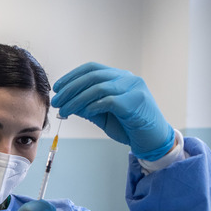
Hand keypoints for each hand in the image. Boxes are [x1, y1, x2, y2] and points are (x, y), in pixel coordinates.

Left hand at [52, 62, 174, 160]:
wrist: (153, 141)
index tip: (57, 88)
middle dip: (70, 89)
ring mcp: (134, 89)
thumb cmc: (129, 127)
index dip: (72, 76)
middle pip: (93, 76)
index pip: (92, 68)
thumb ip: (88, 107)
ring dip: (76, 100)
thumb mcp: (104, 115)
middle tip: (56, 101)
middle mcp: (128, 79)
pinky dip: (93, 106)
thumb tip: (67, 102)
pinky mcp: (136, 102)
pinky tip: (84, 112)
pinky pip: (110, 100)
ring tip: (63, 111)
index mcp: (120, 77)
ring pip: (98, 88)